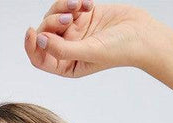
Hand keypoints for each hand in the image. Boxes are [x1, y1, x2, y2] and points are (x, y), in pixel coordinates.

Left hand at [24, 1, 156, 76]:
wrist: (142, 34)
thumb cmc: (120, 50)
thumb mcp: (88, 52)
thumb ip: (61, 49)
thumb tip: (39, 40)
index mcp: (66, 66)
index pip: (39, 59)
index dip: (30, 46)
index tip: (30, 31)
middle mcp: (67, 50)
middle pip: (44, 34)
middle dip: (53, 21)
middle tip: (70, 16)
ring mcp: (74, 32)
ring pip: (54, 17)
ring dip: (62, 8)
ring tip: (78, 5)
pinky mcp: (82, 16)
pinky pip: (67, 5)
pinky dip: (74, 1)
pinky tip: (89, 3)